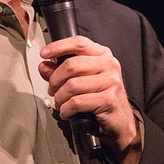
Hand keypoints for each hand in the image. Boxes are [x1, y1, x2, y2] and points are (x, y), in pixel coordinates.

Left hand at [39, 36, 143, 163]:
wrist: (120, 120)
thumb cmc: (100, 96)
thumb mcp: (81, 79)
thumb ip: (61, 71)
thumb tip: (44, 67)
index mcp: (102, 54)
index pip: (78, 43)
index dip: (59, 47)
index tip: (44, 53)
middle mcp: (109, 65)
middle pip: (71, 65)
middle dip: (55, 80)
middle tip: (52, 89)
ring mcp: (111, 81)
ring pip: (72, 85)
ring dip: (59, 97)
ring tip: (60, 102)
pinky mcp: (109, 99)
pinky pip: (77, 102)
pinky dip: (66, 109)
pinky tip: (66, 111)